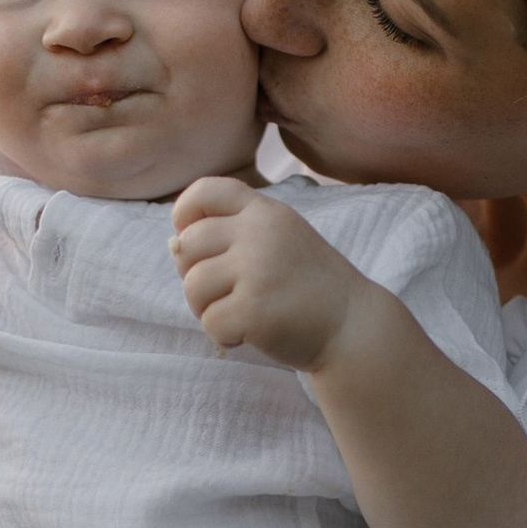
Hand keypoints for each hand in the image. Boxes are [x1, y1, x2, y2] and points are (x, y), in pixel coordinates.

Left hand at [170, 172, 367, 371]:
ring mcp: (256, 270)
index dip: (185, 214)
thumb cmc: (307, 285)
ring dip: (206, 309)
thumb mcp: (280, 239)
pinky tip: (248, 335)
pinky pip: (210, 322)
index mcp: (264, 212)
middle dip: (194, 276)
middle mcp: (259, 234)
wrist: (352, 325)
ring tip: (237, 315)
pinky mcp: (253, 309)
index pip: (205, 191)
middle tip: (224, 294)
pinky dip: (223, 336)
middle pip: (187, 246)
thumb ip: (235, 233)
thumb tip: (173, 244)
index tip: (193, 242)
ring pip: (192, 286)